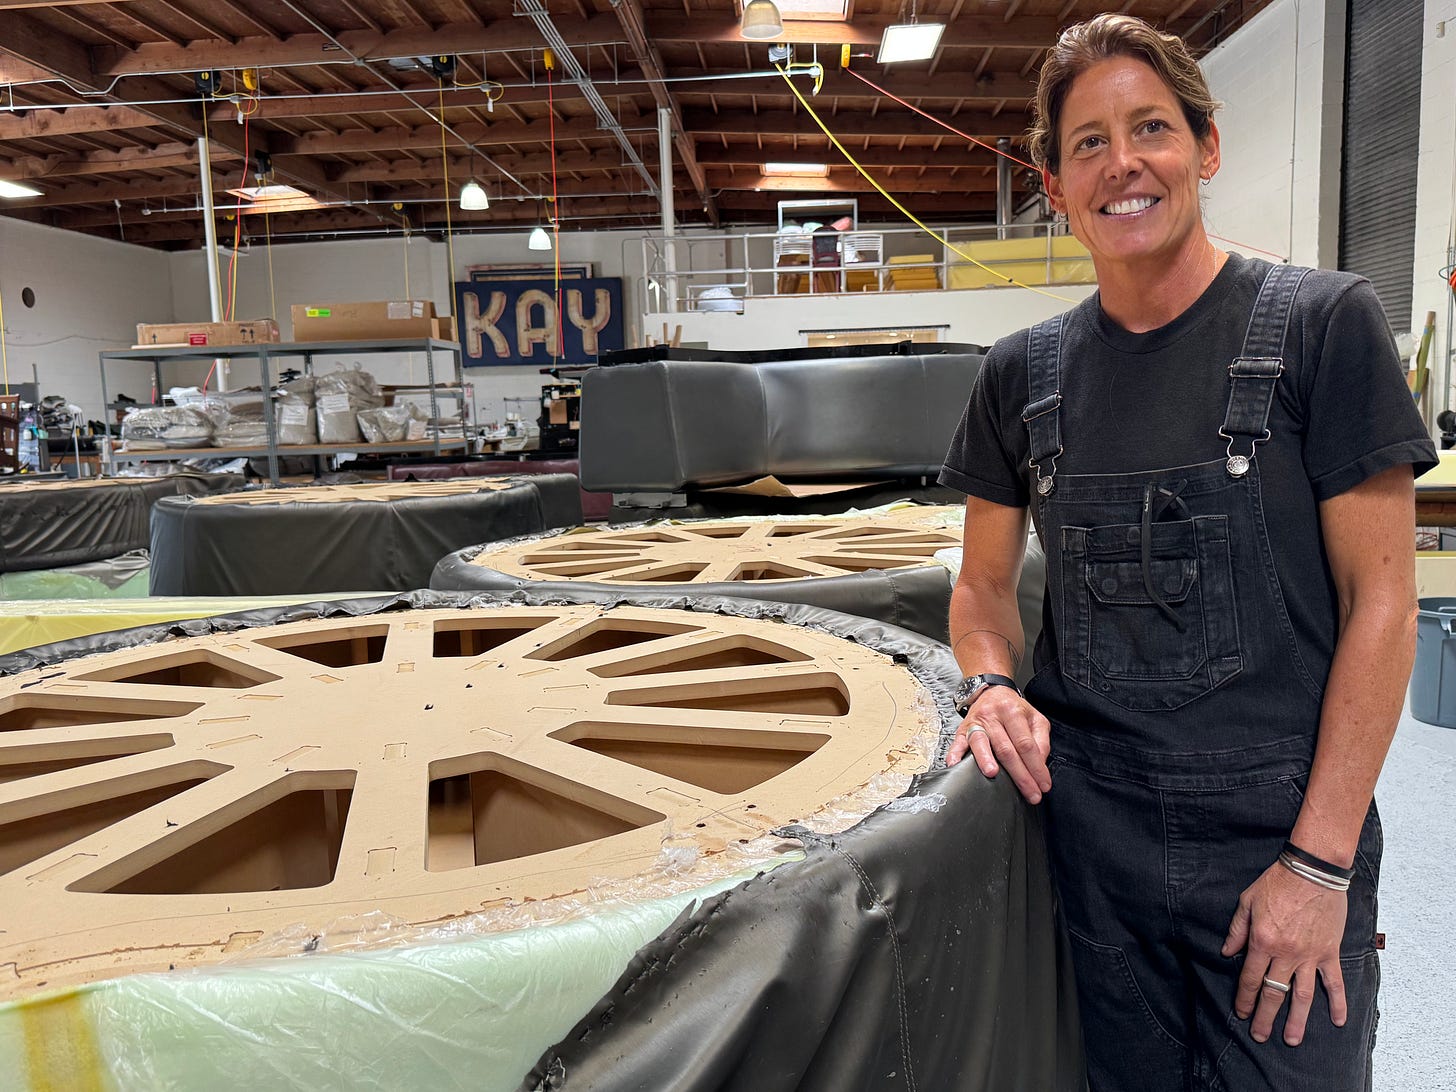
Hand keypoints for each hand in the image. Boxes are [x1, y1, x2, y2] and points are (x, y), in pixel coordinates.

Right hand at [945, 688, 1051, 803]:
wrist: (991, 692)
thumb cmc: (1013, 709)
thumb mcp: (1035, 718)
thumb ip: (1041, 741)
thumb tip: (1040, 764)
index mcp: (1013, 712)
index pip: (1026, 744)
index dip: (1036, 767)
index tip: (1042, 785)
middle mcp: (993, 716)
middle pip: (1006, 748)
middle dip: (1019, 775)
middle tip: (1030, 793)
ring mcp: (976, 723)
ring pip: (981, 742)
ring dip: (986, 759)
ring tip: (992, 774)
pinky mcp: (962, 729)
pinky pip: (958, 742)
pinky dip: (955, 753)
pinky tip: (955, 764)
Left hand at [1221, 861, 1349, 1045]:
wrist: (1312, 871)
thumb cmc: (1277, 883)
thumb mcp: (1247, 902)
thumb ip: (1237, 930)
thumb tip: (1227, 953)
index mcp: (1262, 942)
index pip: (1250, 978)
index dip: (1244, 998)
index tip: (1241, 1013)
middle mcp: (1286, 954)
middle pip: (1274, 993)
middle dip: (1265, 1017)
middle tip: (1260, 1036)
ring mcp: (1310, 956)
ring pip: (1302, 996)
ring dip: (1297, 1020)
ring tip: (1291, 1039)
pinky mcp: (1329, 953)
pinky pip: (1334, 983)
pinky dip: (1337, 1003)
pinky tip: (1338, 1021)